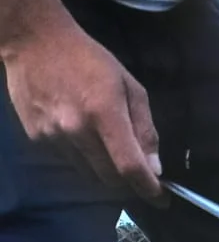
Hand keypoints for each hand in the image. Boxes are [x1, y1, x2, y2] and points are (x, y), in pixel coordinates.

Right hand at [3, 18, 161, 199]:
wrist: (34, 41)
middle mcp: (76, 130)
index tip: (162, 200)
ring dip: (105, 171)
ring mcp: (52, 136)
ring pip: (88, 174)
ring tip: (107, 146)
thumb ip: (145, 129)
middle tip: (139, 174)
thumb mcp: (130, 87)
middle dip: (128, 183)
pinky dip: (83, 158)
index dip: (148, 189)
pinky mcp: (36, 138)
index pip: (129, 167)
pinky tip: (82, 134)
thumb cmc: (90, 60)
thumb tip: (155, 168)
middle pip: (109, 179)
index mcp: (104, 114)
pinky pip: (69, 161)